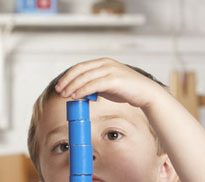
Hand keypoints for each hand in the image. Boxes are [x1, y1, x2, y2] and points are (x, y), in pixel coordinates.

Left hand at [55, 57, 169, 109]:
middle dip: (67, 81)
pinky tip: (76, 96)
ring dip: (72, 87)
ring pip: (85, 77)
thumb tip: (78, 93)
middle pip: (80, 70)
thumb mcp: (106, 86)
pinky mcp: (114, 79)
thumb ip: (94, 86)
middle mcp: (106, 64)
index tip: (60, 86)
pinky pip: (93, 84)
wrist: (145, 93)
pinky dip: (82, 90)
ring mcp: (110, 70)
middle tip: (59, 91)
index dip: (68, 76)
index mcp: (103, 63)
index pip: (80, 67)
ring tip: (65, 95)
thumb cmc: (126, 90)